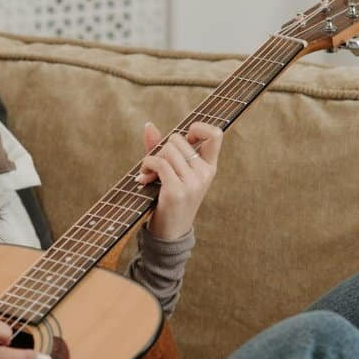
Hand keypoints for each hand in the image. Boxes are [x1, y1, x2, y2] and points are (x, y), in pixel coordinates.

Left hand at [134, 121, 223, 239]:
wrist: (170, 233)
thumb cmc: (169, 199)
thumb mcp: (171, 173)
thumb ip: (161, 149)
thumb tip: (149, 125)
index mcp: (209, 167)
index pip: (215, 134)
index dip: (197, 128)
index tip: (183, 140)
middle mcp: (205, 173)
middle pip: (177, 139)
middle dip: (161, 149)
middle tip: (155, 166)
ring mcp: (193, 183)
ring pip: (167, 150)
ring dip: (150, 159)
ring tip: (148, 174)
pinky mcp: (177, 191)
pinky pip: (159, 163)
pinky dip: (146, 166)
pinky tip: (143, 178)